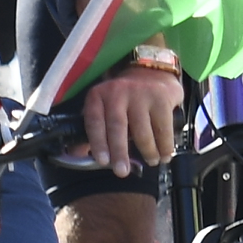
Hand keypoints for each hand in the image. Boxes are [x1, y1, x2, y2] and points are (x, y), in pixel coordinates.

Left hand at [78, 56, 186, 172]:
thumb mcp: (105, 107)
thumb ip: (94, 130)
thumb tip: (77, 155)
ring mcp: (141, 93)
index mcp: (98, 96)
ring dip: (148, 152)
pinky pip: (163, 128)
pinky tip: (164, 154)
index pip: (95, 121)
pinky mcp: (161, 97)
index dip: (97, 142)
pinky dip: (165, 145)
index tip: (102, 161)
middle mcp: (117, 92)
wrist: (151, 71)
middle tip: (122, 172)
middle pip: (117, 126)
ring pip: (142, 131)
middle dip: (119, 152)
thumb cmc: (124, 98)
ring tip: (151, 161)